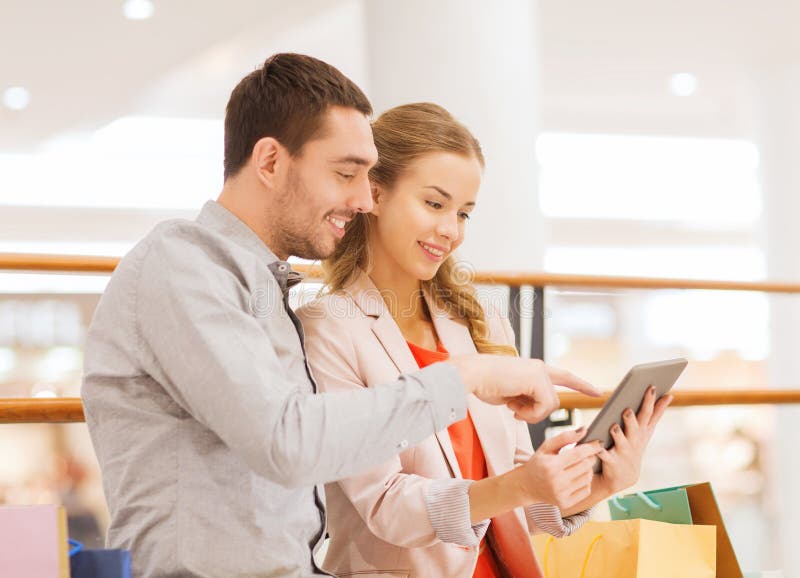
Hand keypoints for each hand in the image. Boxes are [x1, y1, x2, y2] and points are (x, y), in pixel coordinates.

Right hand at [449, 355, 600, 423]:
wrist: (473, 374)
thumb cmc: (485, 383)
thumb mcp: (511, 393)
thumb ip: (526, 398)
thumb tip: (532, 409)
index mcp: (534, 369)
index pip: (564, 376)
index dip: (581, 384)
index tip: (597, 391)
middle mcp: (540, 369)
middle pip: (553, 401)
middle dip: (536, 413)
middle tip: (516, 413)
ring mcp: (540, 373)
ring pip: (550, 405)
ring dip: (531, 414)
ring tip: (512, 408)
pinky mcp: (537, 380)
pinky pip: (544, 407)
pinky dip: (530, 414)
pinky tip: (513, 408)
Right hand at [514, 427, 602, 509]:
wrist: (527, 486)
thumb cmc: (538, 463)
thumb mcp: (546, 446)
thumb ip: (565, 437)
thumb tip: (584, 430)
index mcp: (550, 465)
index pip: (578, 454)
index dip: (591, 447)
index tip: (598, 443)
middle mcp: (556, 482)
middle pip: (585, 466)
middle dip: (591, 457)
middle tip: (589, 453)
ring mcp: (561, 494)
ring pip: (588, 478)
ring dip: (588, 469)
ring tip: (582, 465)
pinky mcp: (565, 503)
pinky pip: (586, 490)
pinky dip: (586, 481)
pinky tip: (579, 477)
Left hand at [596, 385, 672, 493]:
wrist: (623, 477)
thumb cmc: (633, 446)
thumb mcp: (646, 431)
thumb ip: (655, 413)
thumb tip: (669, 395)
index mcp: (642, 430)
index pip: (649, 413)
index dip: (651, 401)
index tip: (652, 387)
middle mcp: (635, 440)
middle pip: (635, 425)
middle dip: (631, 417)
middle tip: (627, 409)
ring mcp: (624, 451)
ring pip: (620, 440)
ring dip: (617, 433)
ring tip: (613, 426)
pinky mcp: (612, 461)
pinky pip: (604, 454)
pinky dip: (599, 450)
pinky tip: (595, 444)